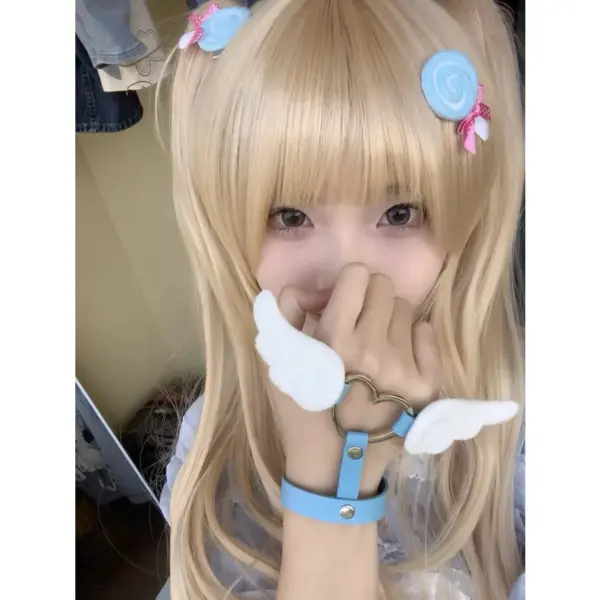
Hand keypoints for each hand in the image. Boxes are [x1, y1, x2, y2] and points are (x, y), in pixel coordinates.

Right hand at [268, 263, 441, 495]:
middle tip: (358, 321)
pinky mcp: (426, 385)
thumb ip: (285, 315)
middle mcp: (373, 349)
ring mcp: (404, 367)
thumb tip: (308, 288)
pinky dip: (412, 337)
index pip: (358, 274)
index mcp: (334, 340)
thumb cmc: (301, 413)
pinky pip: (426, 332)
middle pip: (384, 286)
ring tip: (375, 344)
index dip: (346, 283)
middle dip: (367, 297)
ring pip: (405, 308)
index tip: (340, 302)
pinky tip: (396, 357)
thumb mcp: (278, 363)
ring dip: (387, 318)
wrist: (334, 468)